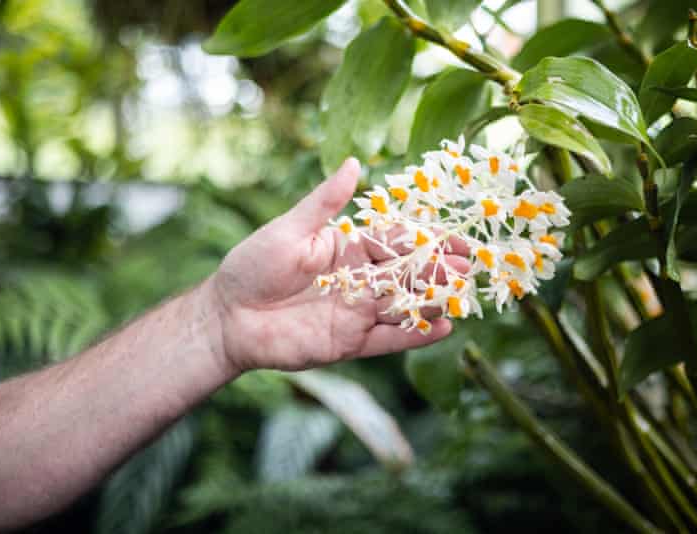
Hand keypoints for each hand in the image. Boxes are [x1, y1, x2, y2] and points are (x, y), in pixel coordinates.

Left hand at [207, 158, 463, 372]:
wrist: (227, 318)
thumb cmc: (253, 266)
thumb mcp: (290, 229)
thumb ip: (325, 202)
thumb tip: (354, 163)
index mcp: (349, 247)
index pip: (397, 241)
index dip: (427, 240)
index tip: (457, 238)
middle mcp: (360, 279)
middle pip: (408, 274)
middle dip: (439, 270)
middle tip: (468, 268)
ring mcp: (357, 312)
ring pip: (405, 305)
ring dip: (433, 300)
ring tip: (461, 295)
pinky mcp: (350, 343)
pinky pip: (390, 339)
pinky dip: (417, 335)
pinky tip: (443, 327)